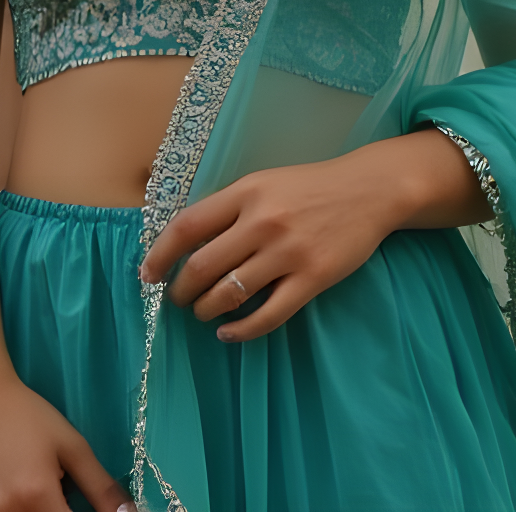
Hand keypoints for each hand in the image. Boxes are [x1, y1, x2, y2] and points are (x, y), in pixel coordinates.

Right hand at [0, 371, 130, 511]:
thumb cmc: (29, 416)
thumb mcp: (73, 446)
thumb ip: (101, 488)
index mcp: (37, 495)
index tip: (79, 503)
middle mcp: (8, 511)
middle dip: (59, 511)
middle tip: (57, 488)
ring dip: (38, 510)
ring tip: (33, 483)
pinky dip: (14, 509)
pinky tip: (12, 486)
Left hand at [140, 129, 486, 342]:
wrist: (367, 191)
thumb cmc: (308, 187)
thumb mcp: (264, 183)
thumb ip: (229, 208)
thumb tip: (184, 242)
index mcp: (246, 192)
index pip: (187, 227)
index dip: (160, 255)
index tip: (148, 275)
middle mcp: (263, 221)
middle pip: (202, 267)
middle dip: (182, 291)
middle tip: (179, 299)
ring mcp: (288, 252)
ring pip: (230, 294)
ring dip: (207, 310)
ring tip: (204, 313)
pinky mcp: (312, 278)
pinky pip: (268, 315)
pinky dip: (241, 331)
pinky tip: (229, 333)